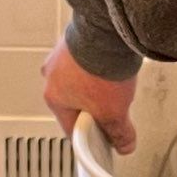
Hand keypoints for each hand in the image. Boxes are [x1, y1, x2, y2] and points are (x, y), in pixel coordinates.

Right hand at [42, 38, 136, 153]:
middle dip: (96, 107)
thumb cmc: (101, 69)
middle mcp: (52, 75)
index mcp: (53, 97)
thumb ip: (119, 133)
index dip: (91, 136)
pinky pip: (86, 60)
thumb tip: (124, 145)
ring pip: (80, 80)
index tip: (105, 136)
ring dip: (97, 84)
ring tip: (116, 82)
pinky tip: (113, 65)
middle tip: (115, 107)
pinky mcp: (75, 39)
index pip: (71, 128)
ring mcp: (62, 55)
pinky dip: (98, 65)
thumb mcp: (114, 112)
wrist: (107, 31)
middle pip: (76, 103)